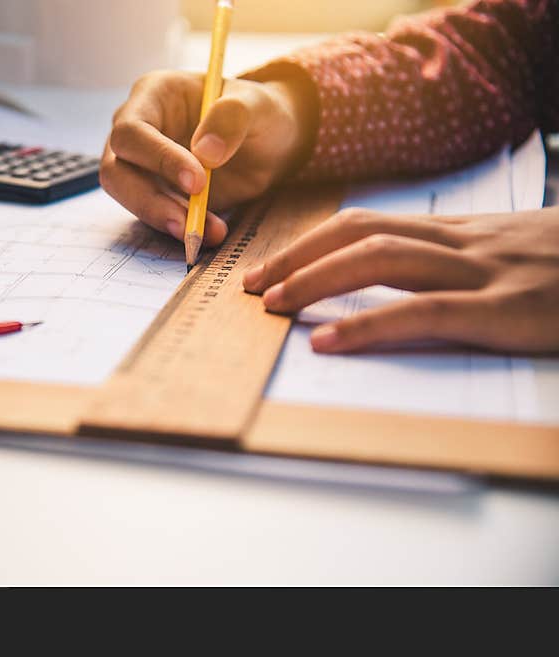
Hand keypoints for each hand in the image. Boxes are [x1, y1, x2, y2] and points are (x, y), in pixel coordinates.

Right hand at [100, 70, 315, 246]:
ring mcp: (142, 166)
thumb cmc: (258, 113)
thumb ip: (232, 119)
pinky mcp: (155, 195)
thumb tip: (205, 152)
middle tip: (187, 223)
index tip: (197, 181)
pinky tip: (211, 233)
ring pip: (129, 199)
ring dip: (163, 220)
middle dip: (148, 201)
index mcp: (153, 95)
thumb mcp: (258, 106)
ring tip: (202, 234)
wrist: (269, 143)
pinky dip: (179, 229)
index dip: (158, 158)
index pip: (132, 130)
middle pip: (115, 171)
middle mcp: (138, 131)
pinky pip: (154, 216)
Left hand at [242, 206, 558, 352]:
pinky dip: (369, 326)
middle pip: (361, 233)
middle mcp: (463, 243)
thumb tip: (393, 279)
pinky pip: (424, 312)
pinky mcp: (510, 312)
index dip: (310, 242)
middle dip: (297, 256)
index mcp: (457, 233)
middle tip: (251, 285)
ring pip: (382, 259)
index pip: (366, 223)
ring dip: (316, 280)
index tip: (270, 265)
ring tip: (272, 304)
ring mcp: (486, 274)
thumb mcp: (509, 255)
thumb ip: (453, 261)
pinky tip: (327, 341)